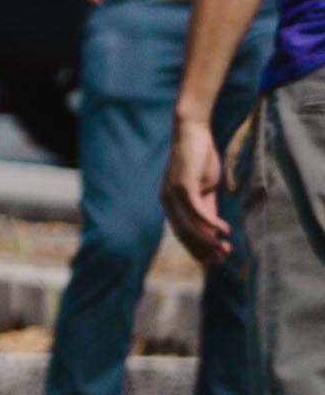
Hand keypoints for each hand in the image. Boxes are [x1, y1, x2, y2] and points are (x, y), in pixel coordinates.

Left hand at [175, 114, 237, 263]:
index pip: (182, 234)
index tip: (216, 261)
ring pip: (190, 226)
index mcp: (170, 203)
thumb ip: (207, 210)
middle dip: (205, 250)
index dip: (198, 249)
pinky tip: (225, 230)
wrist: (193, 133)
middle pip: (185, 234)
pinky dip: (212, 223)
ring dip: (210, 241)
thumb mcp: (205, 191)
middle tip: (224, 258)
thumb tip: (215, 235)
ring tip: (226, 249)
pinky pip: (197, 211)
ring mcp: (173, 193)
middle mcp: (167, 200)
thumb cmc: (199, 161)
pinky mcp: (183, 185)